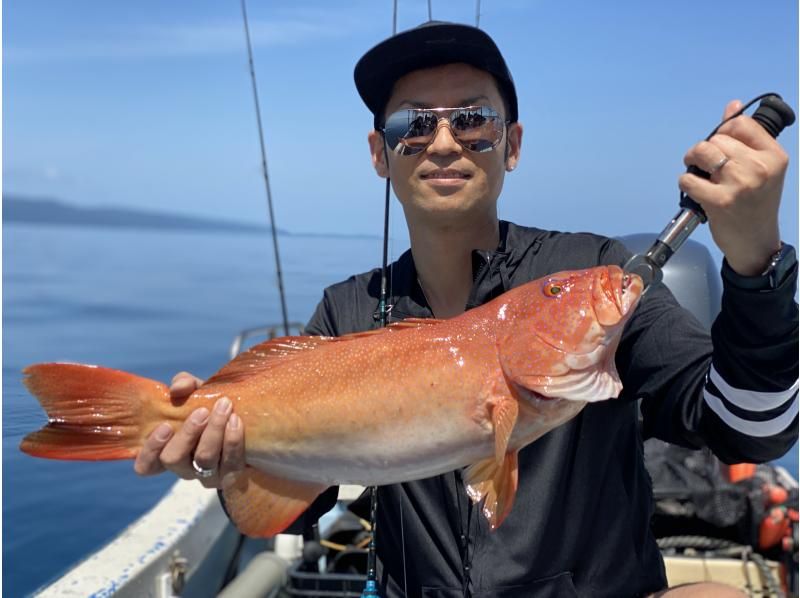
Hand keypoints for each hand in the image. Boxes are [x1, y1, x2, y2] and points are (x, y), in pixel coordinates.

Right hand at [133, 371, 244, 487]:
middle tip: (202, 412)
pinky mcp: (231, 476)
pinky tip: (236, 421)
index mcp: (168, 451)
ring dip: (213, 431)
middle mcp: (184, 468)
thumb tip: (177, 388)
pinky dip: (232, 440)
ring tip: (224, 407)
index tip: (165, 426)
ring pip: (204, 460)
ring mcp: (208, 476)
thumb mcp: (197, 393)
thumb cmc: (213, 407)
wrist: (250, 424)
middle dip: (186, 434)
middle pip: (173, 459)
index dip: (150, 450)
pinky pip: (230, 462)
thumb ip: (184, 384)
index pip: (146, 465)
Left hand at [679, 99, 787, 275]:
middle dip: (704, 149)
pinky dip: (685, 182)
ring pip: (702, 153)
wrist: (756, 241)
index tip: (719, 144)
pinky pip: (688, 179)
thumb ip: (746, 138)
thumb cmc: (756, 203)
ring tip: (697, 172)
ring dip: (692, 161)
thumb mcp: (761, 168)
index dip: (723, 131)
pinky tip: (694, 189)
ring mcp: (739, 184)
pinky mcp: (719, 201)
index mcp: (773, 155)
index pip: (741, 124)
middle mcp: (759, 167)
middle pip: (717, 139)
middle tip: (703, 164)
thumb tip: (732, 106)